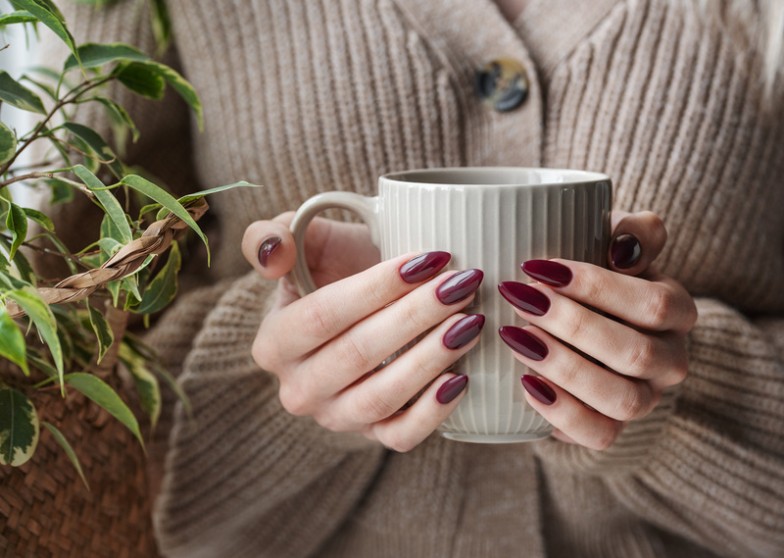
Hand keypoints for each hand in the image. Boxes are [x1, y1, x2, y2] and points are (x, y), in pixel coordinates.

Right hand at [241, 213, 484, 451]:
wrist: (361, 309)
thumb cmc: (336, 267)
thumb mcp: (302, 241)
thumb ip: (271, 235)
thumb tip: (273, 254)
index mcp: (274, 342)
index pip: (323, 315)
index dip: (376, 288)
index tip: (428, 260)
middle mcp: (298, 388)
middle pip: (357, 354)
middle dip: (416, 316)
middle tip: (462, 285)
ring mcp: (335, 417)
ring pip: (381, 397)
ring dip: (430, 359)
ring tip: (470, 321)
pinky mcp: (372, 436)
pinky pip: (401, 436)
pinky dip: (433, 412)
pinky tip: (462, 377)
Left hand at [498, 211, 697, 449]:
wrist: (572, 320)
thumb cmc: (588, 270)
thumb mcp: (608, 237)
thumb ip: (631, 231)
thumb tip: (623, 248)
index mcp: (676, 310)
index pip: (654, 305)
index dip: (598, 287)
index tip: (538, 267)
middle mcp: (669, 359)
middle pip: (636, 354)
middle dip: (572, 326)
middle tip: (519, 299)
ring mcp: (643, 399)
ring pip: (622, 400)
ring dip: (565, 368)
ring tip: (516, 337)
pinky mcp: (611, 428)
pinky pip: (599, 435)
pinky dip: (562, 412)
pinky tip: (525, 382)